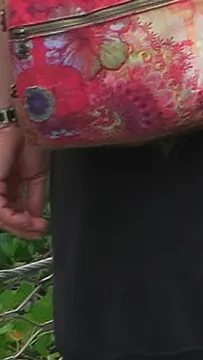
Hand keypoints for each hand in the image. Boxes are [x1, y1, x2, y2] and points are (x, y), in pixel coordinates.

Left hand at [0, 125, 47, 239]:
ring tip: (38, 228)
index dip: (24, 222)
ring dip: (20, 226)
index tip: (41, 227)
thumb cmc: (31, 145)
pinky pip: (0, 212)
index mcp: (5, 188)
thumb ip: (34, 197)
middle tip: (40, 231)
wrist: (28, 128)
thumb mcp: (35, 176)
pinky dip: (15, 219)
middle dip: (22, 228)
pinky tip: (29, 220)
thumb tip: (36, 216)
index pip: (9, 212)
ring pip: (1, 218)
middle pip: (4, 218)